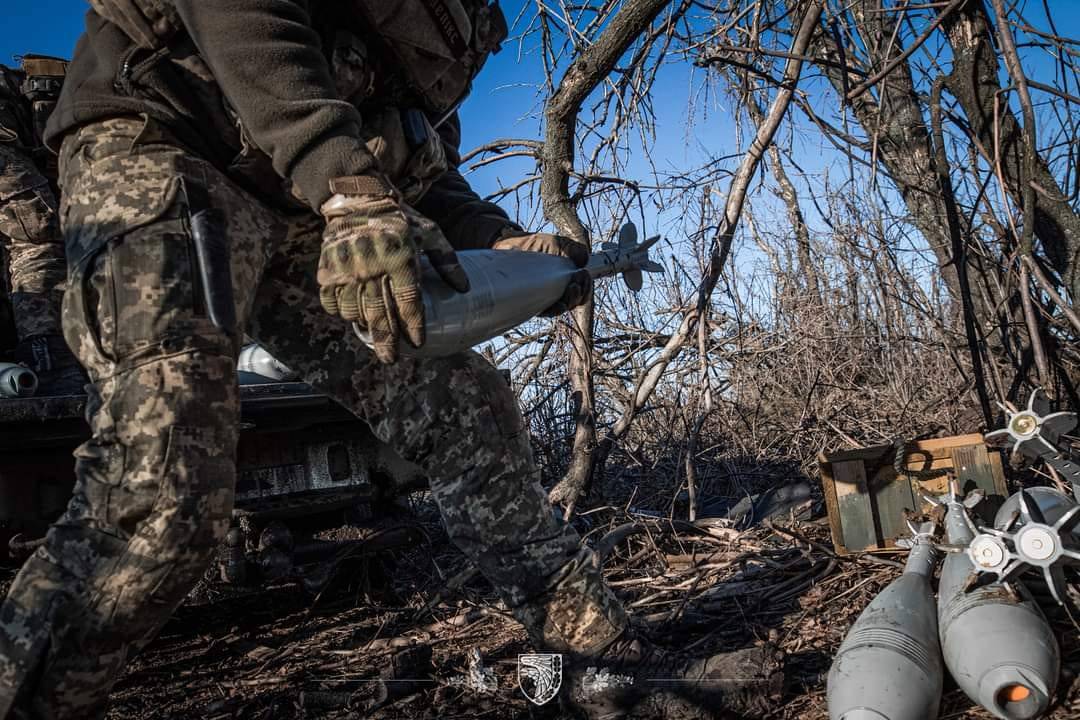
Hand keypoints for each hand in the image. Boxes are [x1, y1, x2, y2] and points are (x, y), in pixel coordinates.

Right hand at [318, 174, 468, 362]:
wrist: (359, 198)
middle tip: (391, 359)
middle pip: (380, 313)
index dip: (414, 326)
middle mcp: (373, 266)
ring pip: (354, 310)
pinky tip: (350, 312)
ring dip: (363, 323)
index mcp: (401, 258)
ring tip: (372, 330)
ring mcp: (348, 268)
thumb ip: (448, 261)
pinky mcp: (328, 268)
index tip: (417, 343)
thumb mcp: (430, 233)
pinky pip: (332, 300)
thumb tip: (464, 288)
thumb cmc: (400, 220)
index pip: (409, 302)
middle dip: (386, 340)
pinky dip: (340, 309)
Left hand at [492, 230, 591, 314]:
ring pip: (562, 308)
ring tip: (572, 288)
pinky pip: (546, 312)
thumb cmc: (533, 245)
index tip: (584, 274)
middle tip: (577, 283)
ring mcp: (543, 298)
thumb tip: (585, 260)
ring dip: (571, 301)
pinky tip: (560, 301)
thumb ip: (573, 250)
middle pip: (574, 302)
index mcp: (565, 279)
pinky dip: (556, 308)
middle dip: (581, 294)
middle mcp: (556, 292)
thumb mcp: (556, 243)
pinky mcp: (530, 303)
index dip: (586, 286)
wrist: (509, 246)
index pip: (581, 291)